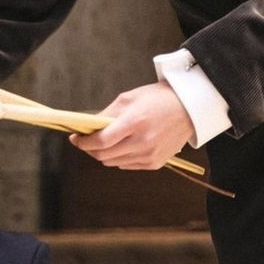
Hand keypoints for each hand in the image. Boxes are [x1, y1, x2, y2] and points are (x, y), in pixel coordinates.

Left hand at [71, 82, 192, 169]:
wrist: (188, 108)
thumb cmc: (157, 99)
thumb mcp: (129, 98)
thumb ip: (107, 114)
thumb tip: (88, 126)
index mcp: (134, 123)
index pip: (102, 141)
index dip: (84, 142)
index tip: (75, 138)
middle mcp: (142, 142)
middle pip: (105, 156)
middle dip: (90, 149)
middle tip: (84, 141)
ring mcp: (150, 155)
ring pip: (114, 163)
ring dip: (103, 154)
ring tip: (101, 142)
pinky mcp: (156, 163)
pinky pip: (128, 165)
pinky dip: (118, 158)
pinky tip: (119, 146)